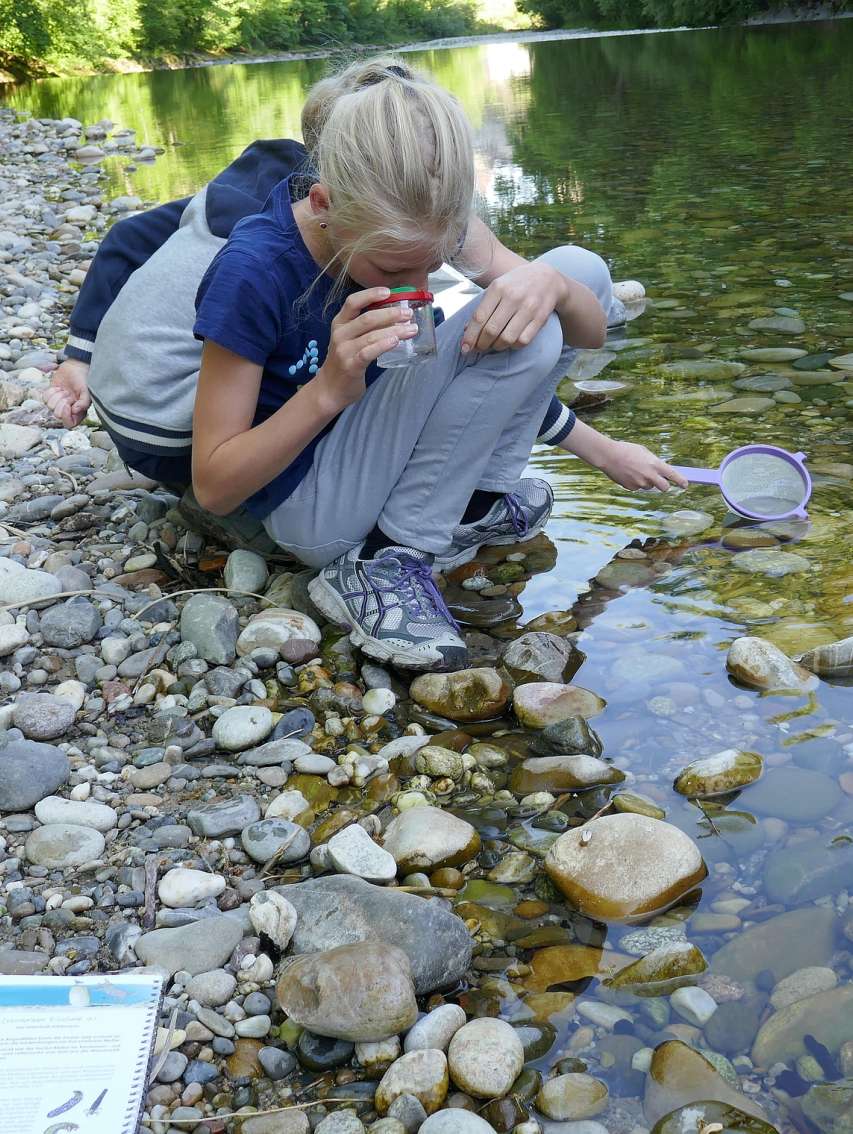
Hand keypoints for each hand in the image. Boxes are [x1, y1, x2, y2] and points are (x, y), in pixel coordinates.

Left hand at [44, 359, 91, 426]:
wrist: (75, 367)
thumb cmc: (84, 379)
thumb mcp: (88, 391)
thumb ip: (84, 403)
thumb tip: (74, 411)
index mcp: (78, 412)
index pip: (69, 424)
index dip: (66, 416)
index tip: (67, 405)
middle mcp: (68, 410)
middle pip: (57, 414)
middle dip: (62, 402)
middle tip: (68, 394)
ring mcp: (58, 403)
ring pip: (50, 406)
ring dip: (57, 395)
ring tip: (64, 389)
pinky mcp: (50, 395)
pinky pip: (45, 398)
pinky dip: (51, 391)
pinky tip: (58, 387)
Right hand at [311, 288, 417, 412]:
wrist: (329, 390)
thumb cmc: (344, 362)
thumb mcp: (349, 339)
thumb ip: (365, 328)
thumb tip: (394, 317)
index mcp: (340, 323)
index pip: (353, 302)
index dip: (370, 294)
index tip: (388, 291)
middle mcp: (340, 334)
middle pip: (367, 318)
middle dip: (390, 314)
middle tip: (408, 313)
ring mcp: (344, 350)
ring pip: (372, 335)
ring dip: (394, 331)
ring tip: (411, 330)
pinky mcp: (351, 365)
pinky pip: (369, 352)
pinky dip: (383, 345)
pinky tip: (396, 342)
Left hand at [461, 262, 565, 353]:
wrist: (548, 278)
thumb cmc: (517, 284)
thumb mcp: (498, 288)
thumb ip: (483, 307)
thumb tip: (467, 330)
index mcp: (498, 288)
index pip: (479, 317)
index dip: (470, 336)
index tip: (464, 348)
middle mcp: (513, 297)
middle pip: (491, 331)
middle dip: (481, 344)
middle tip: (479, 347)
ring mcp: (528, 308)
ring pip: (507, 339)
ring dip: (497, 346)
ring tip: (494, 344)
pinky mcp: (540, 318)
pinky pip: (523, 341)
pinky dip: (513, 346)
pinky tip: (510, 342)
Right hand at [598, 439, 688, 491]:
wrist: (608, 455)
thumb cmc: (627, 450)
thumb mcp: (644, 452)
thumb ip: (654, 462)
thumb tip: (660, 471)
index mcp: (655, 464)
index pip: (673, 475)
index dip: (681, 481)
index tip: (685, 485)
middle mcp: (649, 476)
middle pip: (664, 488)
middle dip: (665, 486)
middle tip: (661, 482)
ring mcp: (640, 483)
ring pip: (649, 486)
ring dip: (646, 481)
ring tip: (636, 470)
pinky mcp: (631, 488)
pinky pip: (638, 487)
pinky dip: (635, 482)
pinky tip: (628, 473)